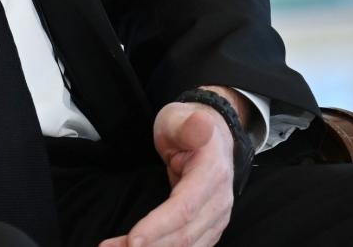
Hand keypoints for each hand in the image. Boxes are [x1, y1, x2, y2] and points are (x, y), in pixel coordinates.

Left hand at [98, 99, 235, 246]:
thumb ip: (187, 126)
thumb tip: (200, 123)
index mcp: (212, 175)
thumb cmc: (187, 127)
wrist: (213, 138)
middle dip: (148, 245)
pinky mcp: (208, 229)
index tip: (133, 240)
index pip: (184, 209)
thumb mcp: (179, 119)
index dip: (158, 227)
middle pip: (183, 236)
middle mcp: (219, 203)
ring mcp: (216, 219)